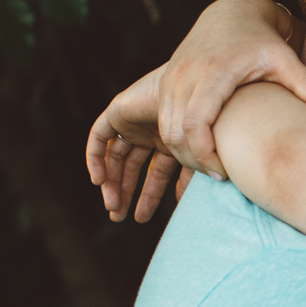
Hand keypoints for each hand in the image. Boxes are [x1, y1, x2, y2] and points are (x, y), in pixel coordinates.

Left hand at [85, 68, 187, 222]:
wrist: (199, 89)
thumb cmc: (210, 120)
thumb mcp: (200, 156)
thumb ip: (193, 177)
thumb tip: (189, 205)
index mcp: (174, 141)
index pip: (159, 173)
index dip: (152, 195)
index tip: (145, 217)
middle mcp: (153, 131)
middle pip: (134, 167)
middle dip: (127, 193)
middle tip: (120, 218)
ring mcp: (135, 122)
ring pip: (116, 157)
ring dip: (112, 182)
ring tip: (112, 207)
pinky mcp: (118, 111)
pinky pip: (99, 137)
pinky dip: (95, 158)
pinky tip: (99, 181)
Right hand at [155, 0, 305, 179]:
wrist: (231, 15)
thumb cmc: (262, 41)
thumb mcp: (284, 58)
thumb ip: (304, 82)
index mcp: (213, 72)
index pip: (195, 125)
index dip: (206, 156)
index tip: (226, 173)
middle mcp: (185, 75)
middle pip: (175, 133)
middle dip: (194, 161)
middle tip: (220, 176)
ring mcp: (171, 78)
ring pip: (165, 130)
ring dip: (183, 153)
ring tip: (212, 166)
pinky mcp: (166, 83)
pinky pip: (163, 121)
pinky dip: (177, 141)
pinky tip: (201, 150)